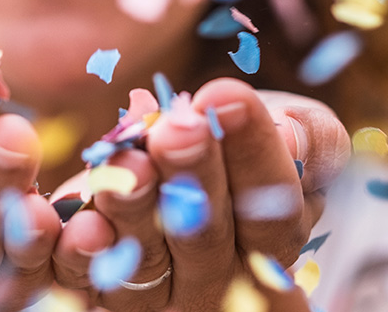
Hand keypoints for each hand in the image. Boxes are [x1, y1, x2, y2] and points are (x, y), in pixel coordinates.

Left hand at [50, 78, 348, 310]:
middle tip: (178, 128)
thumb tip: (292, 137)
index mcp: (275, 241)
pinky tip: (78, 220)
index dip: (254, 154)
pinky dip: (79, 253)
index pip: (273, 209)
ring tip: (128, 160)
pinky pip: (85, 281)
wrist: (181, 153)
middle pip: (206, 237)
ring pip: (145, 260)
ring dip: (134, 208)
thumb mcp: (297, 128)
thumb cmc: (246, 136)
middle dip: (192, 177)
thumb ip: (309, 136)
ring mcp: (158, 294)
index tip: (227, 95)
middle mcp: (220, 279)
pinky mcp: (101, 289)